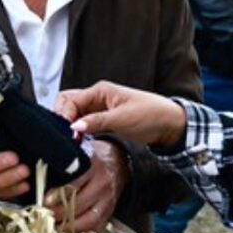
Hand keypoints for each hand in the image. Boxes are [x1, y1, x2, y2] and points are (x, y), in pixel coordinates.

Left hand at [43, 139, 126, 232]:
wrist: (118, 161)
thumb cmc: (92, 157)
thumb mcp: (79, 153)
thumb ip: (63, 164)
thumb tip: (41, 178)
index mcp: (93, 166)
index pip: (75, 184)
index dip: (59, 194)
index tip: (45, 201)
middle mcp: (103, 183)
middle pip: (80, 204)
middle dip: (60, 213)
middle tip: (46, 216)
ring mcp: (109, 199)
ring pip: (90, 219)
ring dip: (71, 226)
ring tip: (56, 226)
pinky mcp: (111, 210)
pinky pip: (97, 226)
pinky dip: (83, 230)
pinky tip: (70, 229)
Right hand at [55, 81, 185, 147]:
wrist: (169, 124)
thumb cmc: (150, 115)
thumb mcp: (123, 119)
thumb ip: (97, 122)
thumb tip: (74, 126)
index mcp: (100, 90)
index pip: (71, 100)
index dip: (65, 116)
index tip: (66, 132)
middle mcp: (96, 98)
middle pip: (68, 104)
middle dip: (62, 118)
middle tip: (65, 135)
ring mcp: (99, 109)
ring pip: (74, 115)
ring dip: (70, 126)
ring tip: (71, 140)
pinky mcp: (103, 121)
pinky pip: (84, 124)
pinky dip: (78, 132)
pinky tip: (79, 141)